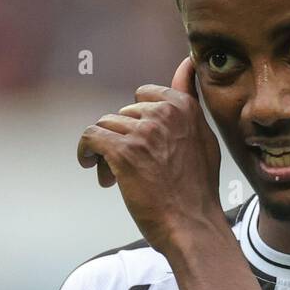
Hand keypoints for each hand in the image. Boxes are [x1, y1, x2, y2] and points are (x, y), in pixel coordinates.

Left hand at [77, 56, 223, 251]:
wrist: (192, 226)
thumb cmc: (196, 190)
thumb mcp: (203, 138)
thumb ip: (190, 101)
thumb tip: (186, 63)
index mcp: (183, 107)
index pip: (144, 95)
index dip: (138, 123)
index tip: (142, 146)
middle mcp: (163, 113)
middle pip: (123, 115)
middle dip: (123, 140)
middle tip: (131, 170)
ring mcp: (143, 131)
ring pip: (106, 127)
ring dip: (107, 153)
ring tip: (116, 179)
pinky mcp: (123, 152)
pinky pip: (90, 137)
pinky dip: (85, 151)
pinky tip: (89, 165)